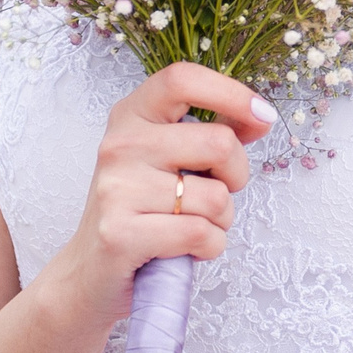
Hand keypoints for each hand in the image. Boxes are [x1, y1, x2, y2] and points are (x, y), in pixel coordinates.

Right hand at [60, 63, 276, 327]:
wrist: (89, 273)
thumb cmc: (141, 211)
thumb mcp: (169, 159)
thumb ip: (210, 134)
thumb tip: (261, 117)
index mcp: (131, 115)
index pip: (182, 79)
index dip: (231, 93)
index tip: (262, 116)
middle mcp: (120, 145)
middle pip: (219, 143)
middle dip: (236, 176)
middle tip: (215, 194)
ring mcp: (117, 189)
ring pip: (216, 197)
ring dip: (221, 220)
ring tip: (192, 225)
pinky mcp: (120, 234)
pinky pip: (201, 234)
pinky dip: (209, 247)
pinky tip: (186, 249)